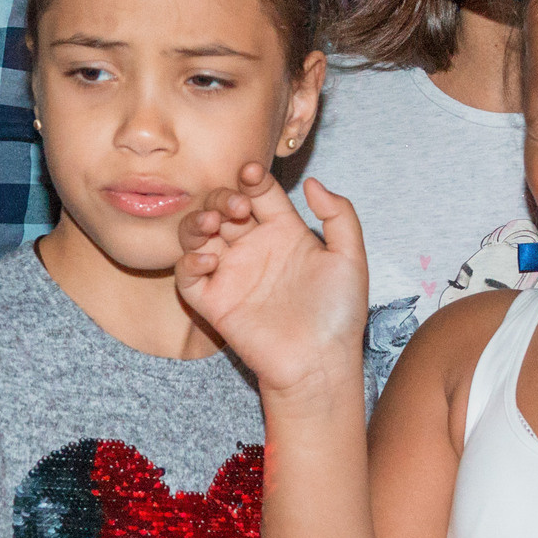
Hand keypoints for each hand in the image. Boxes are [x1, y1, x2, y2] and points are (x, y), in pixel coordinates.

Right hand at [175, 167, 367, 400]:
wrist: (320, 362)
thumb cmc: (339, 315)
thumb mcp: (351, 258)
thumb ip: (339, 215)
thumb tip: (312, 182)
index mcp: (284, 233)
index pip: (259, 193)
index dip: (251, 179)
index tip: (251, 175)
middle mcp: (254, 249)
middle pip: (224, 208)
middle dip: (223, 198)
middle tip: (238, 208)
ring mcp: (231, 275)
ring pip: (197, 235)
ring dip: (198, 222)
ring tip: (213, 225)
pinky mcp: (213, 303)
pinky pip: (187, 275)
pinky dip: (189, 261)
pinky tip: (209, 261)